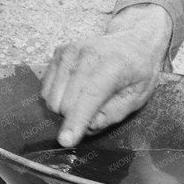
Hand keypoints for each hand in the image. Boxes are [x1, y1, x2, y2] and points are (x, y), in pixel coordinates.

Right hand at [37, 5, 171, 146]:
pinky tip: (76, 90)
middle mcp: (87, 54)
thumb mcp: (138, 97)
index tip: (66, 141)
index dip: (76, 121)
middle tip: (95, 111)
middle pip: (66, 102)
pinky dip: (58, 97)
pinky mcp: (58, 52)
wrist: (132, 42)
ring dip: (65, 108)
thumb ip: (114, 113)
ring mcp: (69, 51)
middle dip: (76, 118)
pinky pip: (45, 89)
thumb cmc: (137, 72)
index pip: (89, 96)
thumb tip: (88, 126)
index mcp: (113, 65)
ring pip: (51, 98)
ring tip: (87, 99)